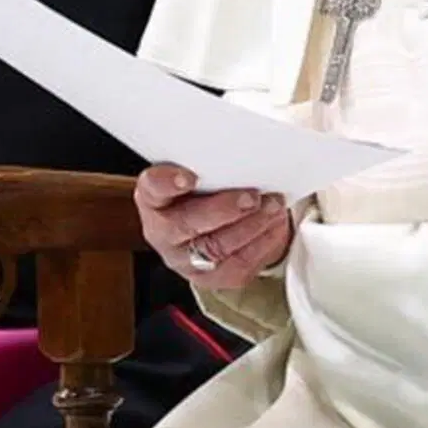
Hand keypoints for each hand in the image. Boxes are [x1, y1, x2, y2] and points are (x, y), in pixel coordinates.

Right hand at [135, 164, 292, 289]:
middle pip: (187, 224)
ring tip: (273, 206)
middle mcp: (163, 232)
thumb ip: (211, 165)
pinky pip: (237, 266)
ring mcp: (184, 259)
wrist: (211, 226)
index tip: (189, 177)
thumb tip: (244, 150)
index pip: (152, 189)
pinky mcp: (210, 277)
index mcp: (154, 199)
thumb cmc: (204, 192)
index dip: (168, 184)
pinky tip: (275, 225)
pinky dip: (262, 244)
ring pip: (216, 248)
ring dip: (251, 226)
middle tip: (252, 197)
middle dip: (224, 210)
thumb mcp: (201, 173)